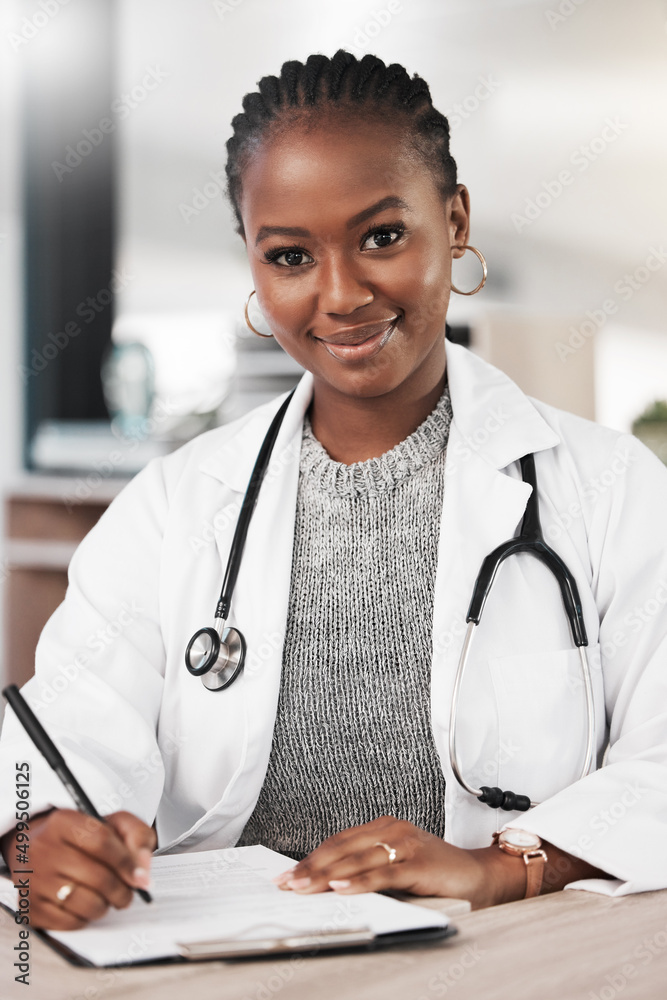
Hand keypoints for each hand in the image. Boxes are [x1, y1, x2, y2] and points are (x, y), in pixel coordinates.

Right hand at [0, 808, 155, 929]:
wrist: (34, 849)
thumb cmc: (79, 837)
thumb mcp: (110, 823)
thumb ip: (136, 836)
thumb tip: (144, 870)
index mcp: (63, 822)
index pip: (101, 841)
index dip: (126, 861)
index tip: (140, 876)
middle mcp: (44, 850)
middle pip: (98, 877)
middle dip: (122, 890)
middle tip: (128, 892)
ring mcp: (34, 881)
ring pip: (87, 904)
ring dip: (106, 905)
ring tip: (106, 897)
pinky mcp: (31, 908)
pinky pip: (71, 922)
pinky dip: (86, 917)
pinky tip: (85, 904)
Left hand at [272, 816, 526, 908]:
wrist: (480, 876)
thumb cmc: (437, 873)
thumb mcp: (397, 867)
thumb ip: (369, 868)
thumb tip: (326, 886)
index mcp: (384, 827)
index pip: (338, 841)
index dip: (311, 858)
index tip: (287, 875)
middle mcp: (392, 830)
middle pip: (342, 848)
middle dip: (310, 867)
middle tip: (286, 883)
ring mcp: (405, 844)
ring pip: (356, 859)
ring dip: (326, 876)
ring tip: (303, 888)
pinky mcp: (417, 863)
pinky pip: (382, 874)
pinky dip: (358, 882)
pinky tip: (341, 889)